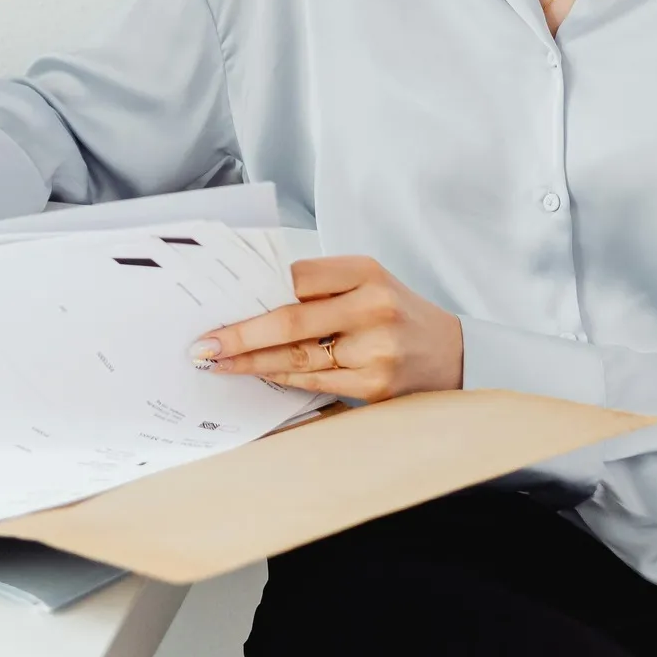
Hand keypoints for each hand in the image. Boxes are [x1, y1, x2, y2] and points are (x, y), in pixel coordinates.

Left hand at [191, 256, 463, 400]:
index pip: (296, 276)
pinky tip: (256, 374)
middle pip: (289, 319)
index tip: (219, 299)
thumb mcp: (368, 283)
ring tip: (217, 362)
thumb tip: (253, 299)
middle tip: (203, 343)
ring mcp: (374, 348)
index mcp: (366, 271)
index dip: (257, 291)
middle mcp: (372, 306)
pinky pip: (313, 381)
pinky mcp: (374, 384)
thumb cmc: (397, 314)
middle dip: (240, 333)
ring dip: (250, 361)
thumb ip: (320, 287)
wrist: (452, 354)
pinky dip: (280, 378)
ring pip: (296, 356)